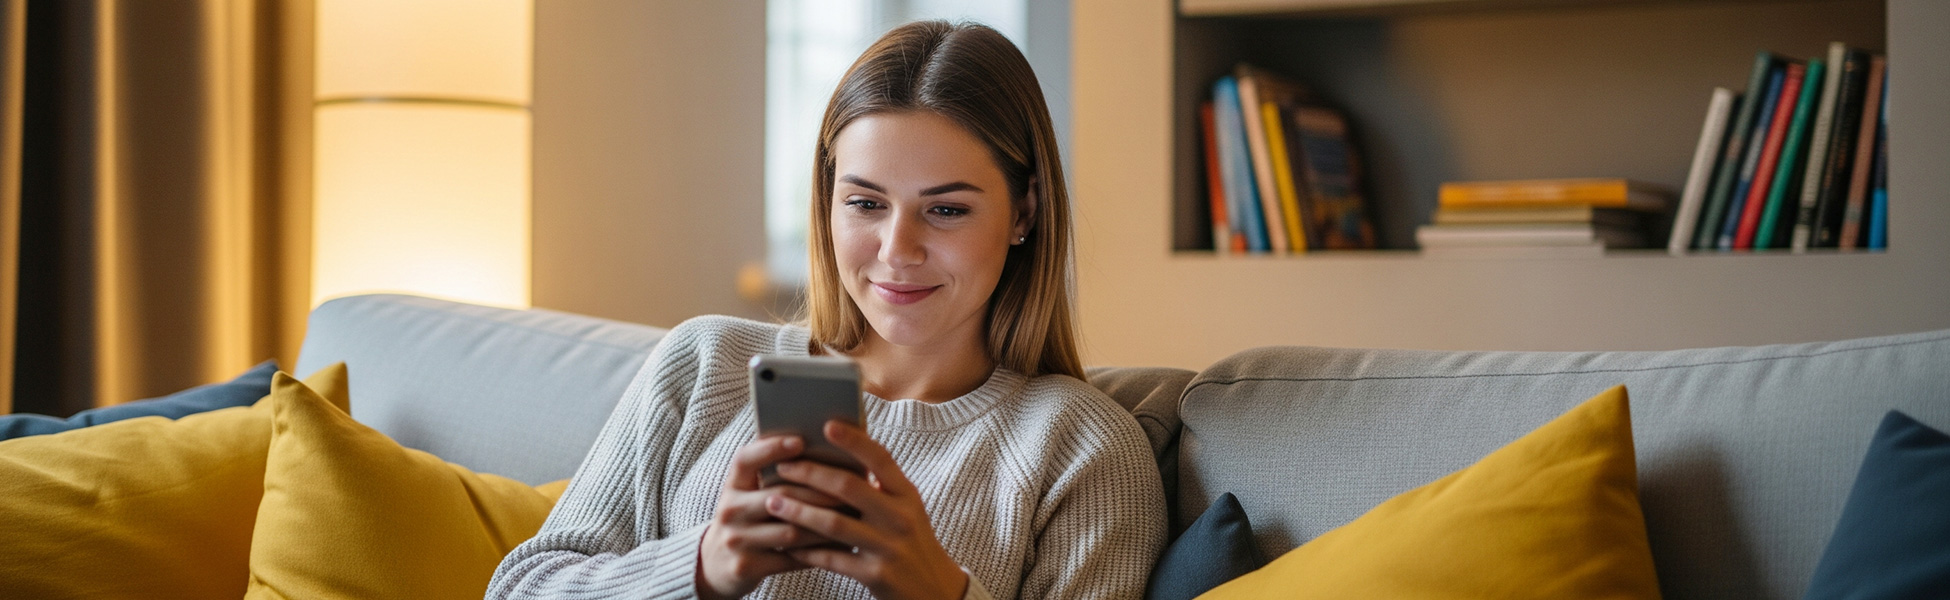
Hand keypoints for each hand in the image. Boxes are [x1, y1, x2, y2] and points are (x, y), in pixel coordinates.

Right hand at [697, 435, 849, 599]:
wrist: (717, 564)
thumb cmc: (747, 519)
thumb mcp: (749, 493)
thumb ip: (772, 473)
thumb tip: (820, 448)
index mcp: (733, 484)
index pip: (746, 459)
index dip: (772, 448)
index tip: (801, 440)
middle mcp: (729, 510)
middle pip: (781, 495)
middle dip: (821, 491)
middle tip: (853, 487)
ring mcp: (736, 540)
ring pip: (791, 530)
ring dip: (826, 524)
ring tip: (853, 516)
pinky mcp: (747, 566)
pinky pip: (791, 558)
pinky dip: (819, 551)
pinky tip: (840, 544)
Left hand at [766, 421, 969, 599]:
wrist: (935, 589)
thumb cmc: (912, 541)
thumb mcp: (907, 509)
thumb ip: (881, 486)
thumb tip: (843, 452)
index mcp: (907, 495)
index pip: (880, 458)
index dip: (854, 440)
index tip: (826, 425)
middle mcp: (900, 517)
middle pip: (849, 487)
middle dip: (811, 474)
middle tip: (783, 467)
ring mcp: (888, 547)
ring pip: (834, 523)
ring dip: (799, 511)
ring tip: (773, 502)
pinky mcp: (875, 575)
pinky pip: (832, 559)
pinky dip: (807, 550)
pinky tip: (789, 544)